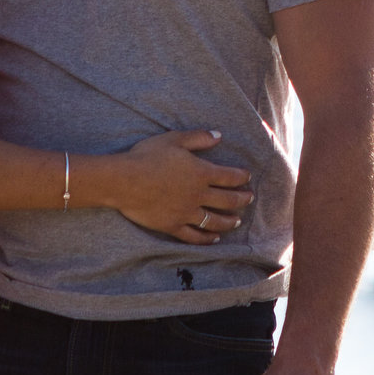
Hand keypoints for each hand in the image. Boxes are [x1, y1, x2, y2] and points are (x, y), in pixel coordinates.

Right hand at [91, 130, 251, 243]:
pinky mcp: (173, 226)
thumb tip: (219, 136)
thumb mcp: (174, 139)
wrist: (124, 181)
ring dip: (229, 221)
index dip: (241, 177)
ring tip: (237, 221)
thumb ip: (198, 138)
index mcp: (201, 173)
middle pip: (228, 200)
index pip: (229, 177)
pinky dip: (207, 238)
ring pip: (215, 221)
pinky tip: (214, 238)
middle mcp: (198, 195)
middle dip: (242, 199)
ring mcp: (186, 213)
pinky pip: (194, 236)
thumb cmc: (147, 156)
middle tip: (249, 198)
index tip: (248, 177)